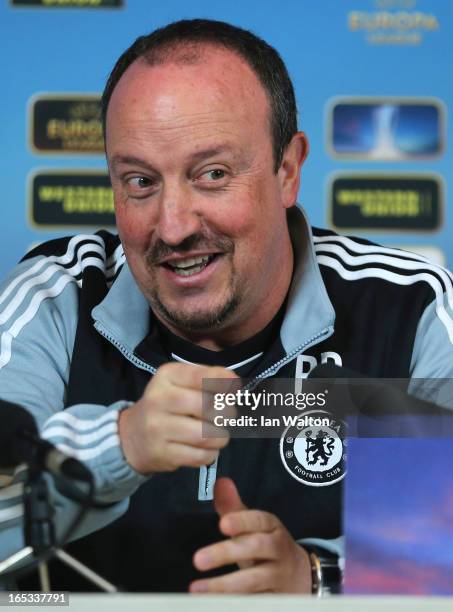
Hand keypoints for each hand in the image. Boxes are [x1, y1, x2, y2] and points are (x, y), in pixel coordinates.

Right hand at [118, 363, 237, 473]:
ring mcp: (157, 427)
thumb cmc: (167, 405)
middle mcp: (159, 399)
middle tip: (226, 417)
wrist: (132, 436)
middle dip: (227, 413)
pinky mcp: (161, 453)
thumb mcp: (182, 383)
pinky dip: (211, 453)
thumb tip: (235, 384)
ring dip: (221, 436)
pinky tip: (206, 448)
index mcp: (167, 376)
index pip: (201, 376)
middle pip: (208, 406)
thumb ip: (210, 378)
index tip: (235, 390)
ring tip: (218, 434)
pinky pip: (200, 456)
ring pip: (207, 435)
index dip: (224, 383)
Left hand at [190, 477, 311, 592]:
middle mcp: (278, 550)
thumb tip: (220, 482)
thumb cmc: (269, 547)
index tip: (223, 524)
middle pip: (254, 549)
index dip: (242, 521)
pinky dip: (236, 604)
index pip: (259, 520)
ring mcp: (278, 577)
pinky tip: (215, 605)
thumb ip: (234, 507)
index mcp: (271, 528)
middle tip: (198, 560)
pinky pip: (256, 602)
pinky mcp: (276, 600)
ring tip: (197, 589)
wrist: (303, 576)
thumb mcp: (255, 527)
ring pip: (254, 580)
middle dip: (226, 553)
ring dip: (224, 586)